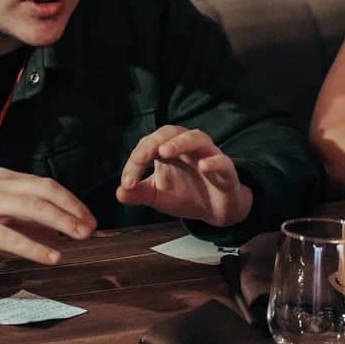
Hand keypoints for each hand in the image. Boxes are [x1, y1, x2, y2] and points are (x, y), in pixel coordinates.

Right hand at [0, 167, 96, 266]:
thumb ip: (19, 217)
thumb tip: (53, 230)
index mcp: (1, 178)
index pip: (46, 184)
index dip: (71, 200)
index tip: (89, 217)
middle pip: (45, 192)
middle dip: (73, 209)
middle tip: (92, 228)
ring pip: (33, 209)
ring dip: (62, 223)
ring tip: (81, 238)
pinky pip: (11, 237)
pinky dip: (36, 247)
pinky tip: (53, 257)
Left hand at [115, 126, 252, 226]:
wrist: (216, 211)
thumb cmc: (186, 195)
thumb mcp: (158, 196)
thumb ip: (139, 193)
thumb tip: (118, 193)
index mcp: (168, 149)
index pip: (148, 145)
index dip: (135, 160)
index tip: (127, 183)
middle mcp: (188, 147)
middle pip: (171, 132)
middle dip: (153, 142)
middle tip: (140, 158)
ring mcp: (208, 156)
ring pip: (196, 138)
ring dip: (180, 143)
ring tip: (164, 152)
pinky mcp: (226, 171)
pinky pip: (222, 161)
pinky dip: (213, 162)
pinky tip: (204, 166)